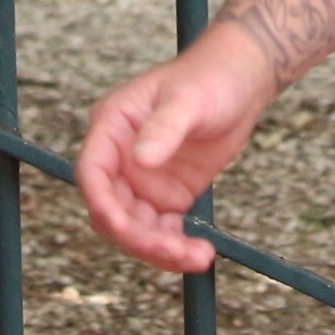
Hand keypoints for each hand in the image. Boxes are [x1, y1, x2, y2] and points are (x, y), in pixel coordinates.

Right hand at [78, 21, 277, 273]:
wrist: (241, 80)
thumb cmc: (209, 77)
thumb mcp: (188, 99)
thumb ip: (164, 127)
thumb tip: (140, 160)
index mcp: (112, 128)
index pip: (93, 174)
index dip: (102, 205)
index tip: (123, 228)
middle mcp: (121, 159)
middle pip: (113, 211)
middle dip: (139, 237)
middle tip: (176, 251)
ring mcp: (143, 181)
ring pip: (137, 228)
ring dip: (160, 250)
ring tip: (199, 257)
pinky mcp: (168, 195)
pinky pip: (162, 230)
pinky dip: (176, 246)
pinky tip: (200, 253)